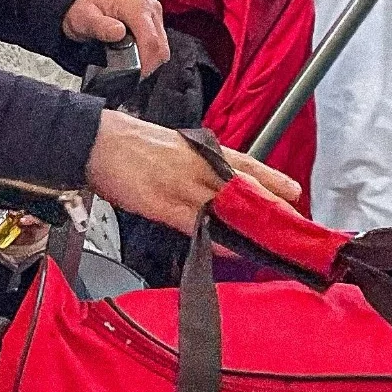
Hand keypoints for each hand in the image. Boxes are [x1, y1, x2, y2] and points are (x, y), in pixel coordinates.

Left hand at [62, 0, 169, 73]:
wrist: (88, 1)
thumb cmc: (87, 9)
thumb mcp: (85, 18)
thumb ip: (100, 26)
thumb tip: (118, 32)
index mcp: (135, 5)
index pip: (150, 40)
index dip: (146, 62)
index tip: (135, 75)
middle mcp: (149, 8)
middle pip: (160, 46)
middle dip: (148, 64)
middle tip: (130, 74)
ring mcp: (155, 15)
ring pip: (162, 48)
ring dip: (149, 61)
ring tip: (129, 64)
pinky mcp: (156, 22)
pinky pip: (160, 45)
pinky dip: (149, 55)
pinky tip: (134, 56)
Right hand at [86, 113, 298, 235]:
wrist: (94, 141)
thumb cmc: (127, 146)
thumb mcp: (169, 151)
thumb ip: (194, 170)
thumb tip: (212, 193)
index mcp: (200, 150)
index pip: (246, 165)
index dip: (272, 180)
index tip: (294, 193)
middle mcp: (199, 165)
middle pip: (245, 189)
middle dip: (272, 210)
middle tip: (296, 229)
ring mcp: (184, 184)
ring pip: (230, 207)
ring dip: (254, 227)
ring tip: (277, 244)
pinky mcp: (165, 203)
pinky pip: (200, 224)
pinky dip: (219, 239)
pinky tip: (235, 250)